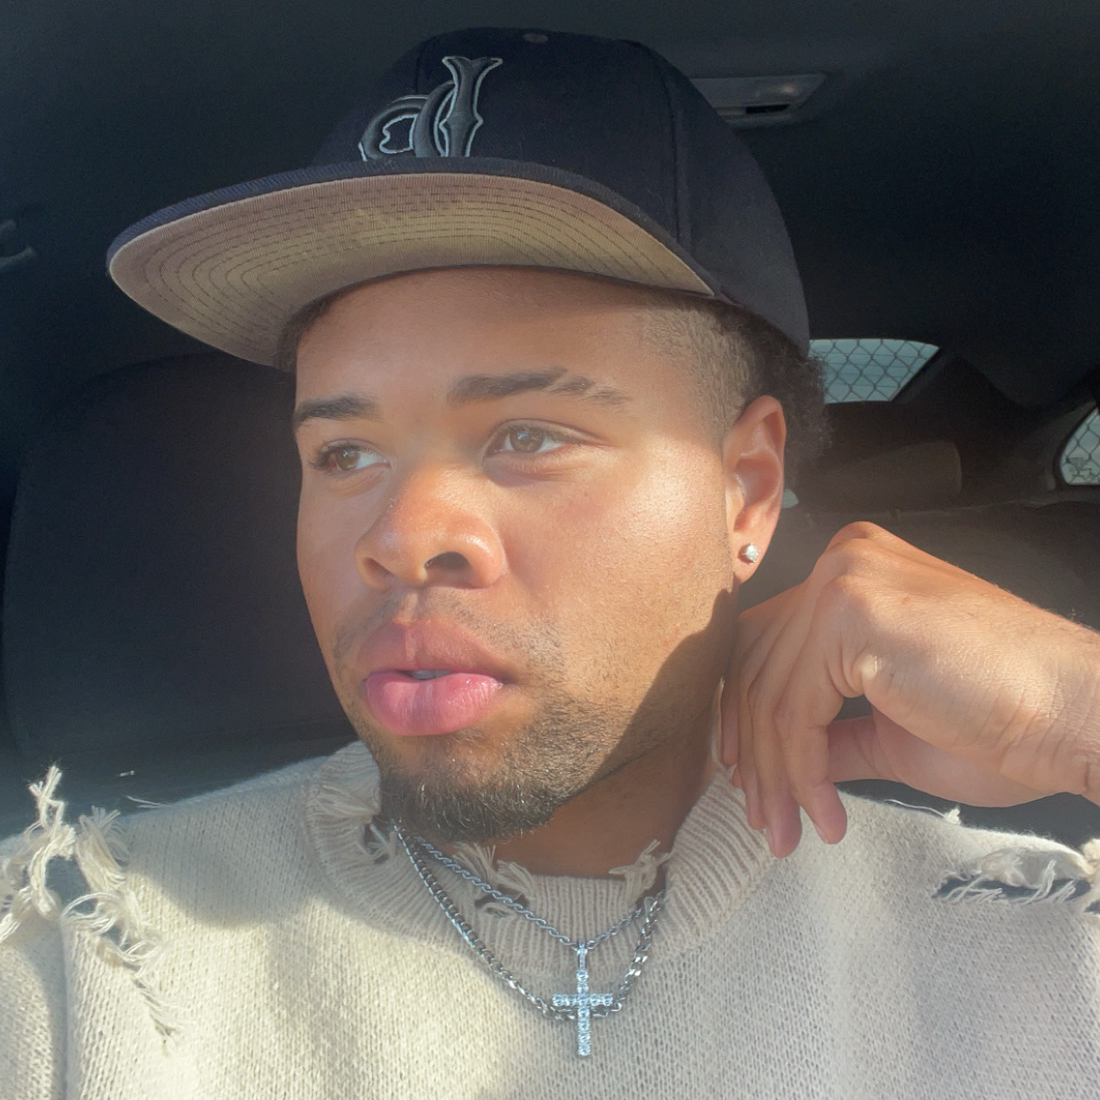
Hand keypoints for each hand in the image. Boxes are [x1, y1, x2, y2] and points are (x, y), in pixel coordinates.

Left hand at [723, 522, 1099, 857]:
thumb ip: (832, 731)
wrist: (1079, 715)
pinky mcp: (852, 614)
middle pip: (757, 667)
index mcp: (855, 573)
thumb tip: (786, 755)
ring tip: (788, 828)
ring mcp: (846, 581)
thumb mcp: (892, 728)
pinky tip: (825, 812)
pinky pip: (796, 708)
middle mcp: (844, 562)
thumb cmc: (1009, 717)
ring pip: (771, 694)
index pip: (768, 644)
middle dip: (755, 756)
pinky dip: (801, 771)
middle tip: (761, 815)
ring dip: (776, 777)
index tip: (748, 776)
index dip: (746, 717)